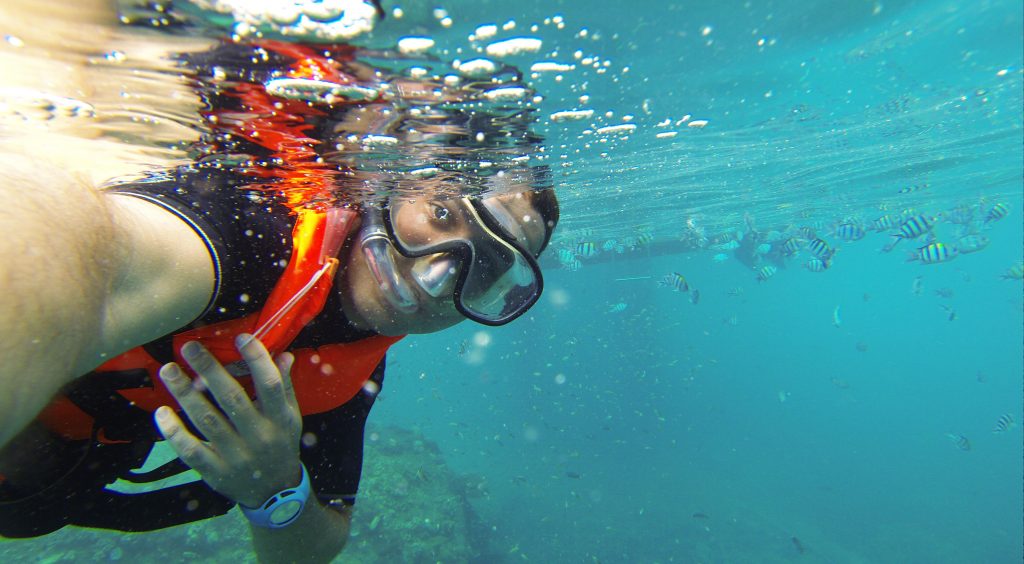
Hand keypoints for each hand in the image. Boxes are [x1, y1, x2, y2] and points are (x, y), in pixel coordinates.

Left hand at [154, 334, 302, 507]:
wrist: (274, 492)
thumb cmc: (280, 444)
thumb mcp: (291, 417)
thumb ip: (284, 387)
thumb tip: (283, 355)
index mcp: (281, 419)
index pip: (270, 385)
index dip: (257, 359)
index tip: (241, 337)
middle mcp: (259, 436)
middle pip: (232, 398)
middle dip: (209, 369)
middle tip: (189, 347)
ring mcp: (236, 456)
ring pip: (207, 420)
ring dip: (184, 394)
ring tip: (169, 371)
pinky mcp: (215, 472)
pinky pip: (190, 450)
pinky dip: (174, 432)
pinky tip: (162, 412)